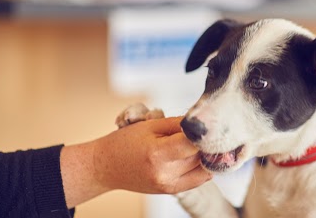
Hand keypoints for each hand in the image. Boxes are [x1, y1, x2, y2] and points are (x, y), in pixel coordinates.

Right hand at [60, 117, 211, 207]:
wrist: (106, 166)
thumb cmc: (126, 142)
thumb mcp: (150, 125)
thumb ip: (178, 124)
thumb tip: (202, 123)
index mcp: (158, 154)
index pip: (194, 144)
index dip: (204, 132)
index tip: (209, 123)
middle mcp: (165, 174)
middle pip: (200, 156)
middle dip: (205, 142)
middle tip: (204, 130)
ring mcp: (169, 186)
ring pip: (203, 169)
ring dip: (205, 155)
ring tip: (199, 143)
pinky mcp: (171, 191)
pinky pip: (198, 179)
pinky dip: (201, 166)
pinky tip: (195, 155)